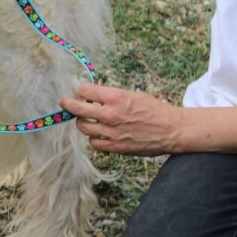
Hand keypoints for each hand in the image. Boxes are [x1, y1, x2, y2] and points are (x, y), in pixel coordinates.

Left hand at [59, 83, 184, 155]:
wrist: (172, 129)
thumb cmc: (153, 109)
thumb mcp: (131, 94)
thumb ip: (109, 95)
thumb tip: (89, 94)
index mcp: (116, 98)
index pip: (84, 91)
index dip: (81, 89)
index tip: (80, 91)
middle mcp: (111, 115)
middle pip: (77, 109)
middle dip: (68, 104)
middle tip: (64, 102)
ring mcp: (112, 132)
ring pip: (83, 127)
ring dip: (83, 122)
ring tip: (87, 119)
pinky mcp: (116, 147)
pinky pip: (94, 143)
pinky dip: (94, 137)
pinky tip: (100, 133)